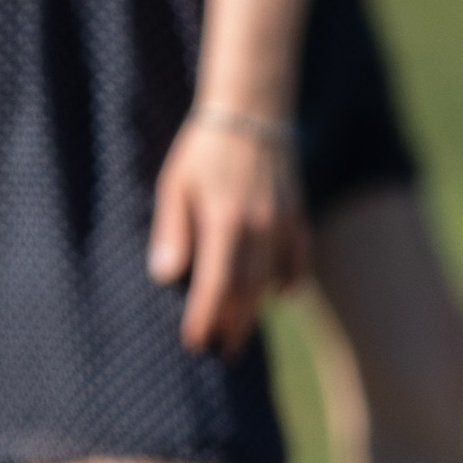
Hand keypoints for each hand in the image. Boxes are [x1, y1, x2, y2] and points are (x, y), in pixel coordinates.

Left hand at [149, 110, 306, 355]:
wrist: (252, 110)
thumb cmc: (204, 147)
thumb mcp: (175, 183)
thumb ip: (172, 231)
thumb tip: (164, 276)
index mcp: (224, 221)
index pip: (215, 285)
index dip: (204, 318)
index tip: (193, 342)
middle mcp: (259, 228)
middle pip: (247, 293)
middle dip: (232, 326)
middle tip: (221, 351)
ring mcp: (284, 225)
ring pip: (270, 281)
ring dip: (255, 310)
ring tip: (240, 330)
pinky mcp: (298, 216)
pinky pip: (298, 262)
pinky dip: (288, 283)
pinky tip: (276, 295)